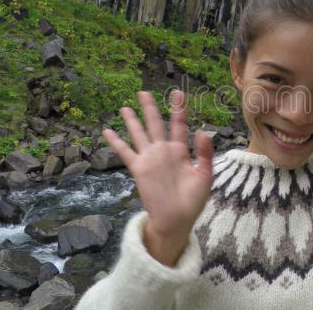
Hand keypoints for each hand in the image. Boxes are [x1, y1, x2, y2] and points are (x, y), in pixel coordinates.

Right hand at [102, 90, 213, 265]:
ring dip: (132, 121)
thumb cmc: (193, 200)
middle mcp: (164, 151)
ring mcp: (150, 159)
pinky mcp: (139, 169)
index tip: (177, 92)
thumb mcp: (205, 175)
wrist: (177, 220)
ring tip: (125, 107)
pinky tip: (107, 131)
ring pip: (139, 134)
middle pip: (155, 124)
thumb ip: (204, 153)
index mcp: (181, 151)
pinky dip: (116, 142)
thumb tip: (202, 131)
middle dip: (150, 108)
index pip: (179, 125)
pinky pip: (125, 152)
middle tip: (143, 92)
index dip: (178, 109)